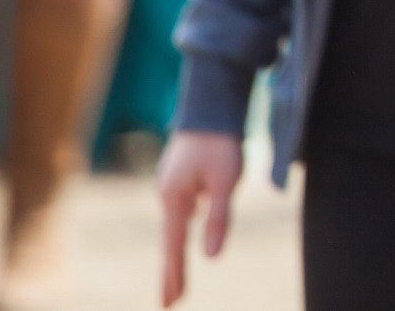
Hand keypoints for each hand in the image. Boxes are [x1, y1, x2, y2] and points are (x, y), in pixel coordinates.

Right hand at [157, 129, 241, 306]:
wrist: (211, 104)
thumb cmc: (221, 143)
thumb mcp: (226, 183)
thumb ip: (217, 220)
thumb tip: (209, 256)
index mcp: (174, 200)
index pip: (173, 247)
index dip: (174, 275)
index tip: (170, 302)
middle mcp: (168, 195)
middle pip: (171, 240)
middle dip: (172, 270)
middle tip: (170, 300)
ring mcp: (172, 185)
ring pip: (178, 223)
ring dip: (178, 250)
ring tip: (177, 278)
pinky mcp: (182, 177)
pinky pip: (184, 208)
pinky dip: (185, 226)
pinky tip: (191, 227)